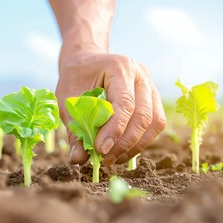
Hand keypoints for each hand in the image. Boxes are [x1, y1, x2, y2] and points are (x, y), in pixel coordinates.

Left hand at [56, 47, 166, 166]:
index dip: (115, 130)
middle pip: (143, 115)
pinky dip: (140, 141)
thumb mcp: (67, 101)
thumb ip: (74, 129)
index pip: (125, 103)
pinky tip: (121, 151)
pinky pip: (155, 124)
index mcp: (120, 67)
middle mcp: (141, 74)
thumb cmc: (75, 79)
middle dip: (125, 143)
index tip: (100, 150)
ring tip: (112, 158)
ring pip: (154, 122)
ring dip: (135, 146)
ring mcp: (151, 85)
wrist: (85, 63)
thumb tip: (78, 160)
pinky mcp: (153, 98)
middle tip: (105, 159)